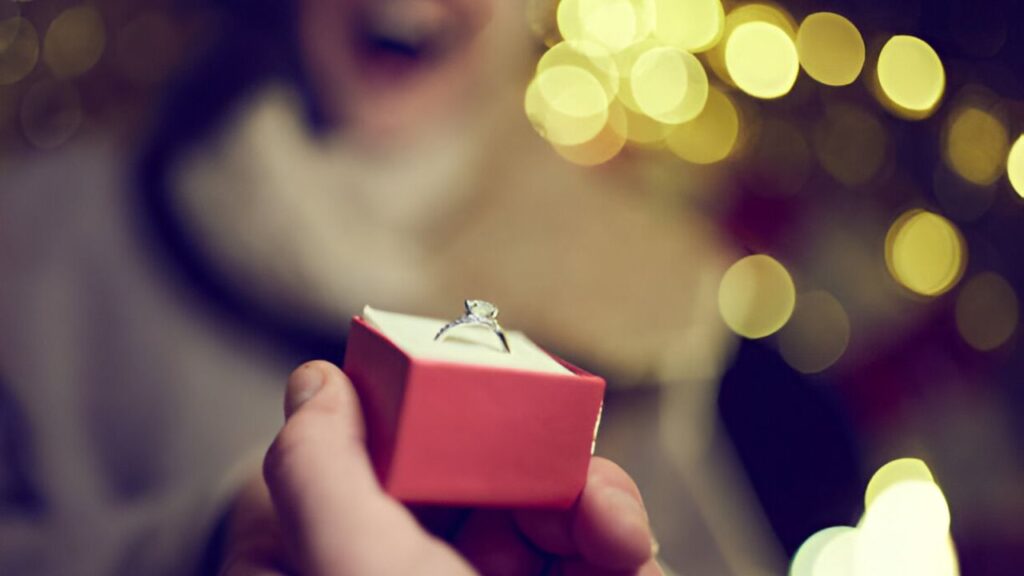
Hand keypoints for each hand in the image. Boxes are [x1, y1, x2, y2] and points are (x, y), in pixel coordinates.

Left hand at [220, 361, 661, 575]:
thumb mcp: (350, 560)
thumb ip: (316, 466)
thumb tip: (314, 377)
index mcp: (360, 571)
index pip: (377, 489)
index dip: (407, 440)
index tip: (440, 410)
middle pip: (475, 493)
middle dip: (517, 463)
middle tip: (535, 452)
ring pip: (550, 514)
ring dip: (582, 494)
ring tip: (593, 509)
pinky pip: (610, 547)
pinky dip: (621, 527)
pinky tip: (618, 532)